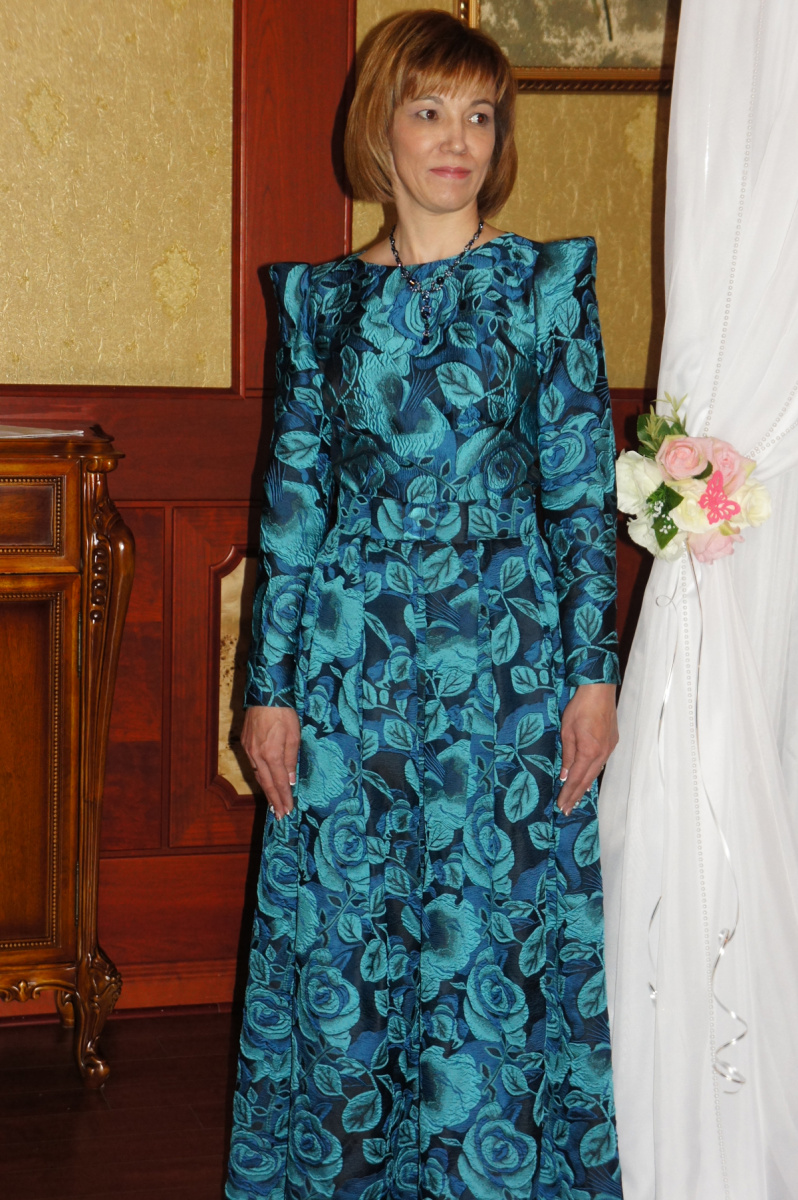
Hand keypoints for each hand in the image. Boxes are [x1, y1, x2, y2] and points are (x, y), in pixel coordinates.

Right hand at [240, 705, 299, 819]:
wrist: (266, 694)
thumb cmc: (284, 713)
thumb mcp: (294, 736)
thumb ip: (291, 760)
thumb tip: (289, 780)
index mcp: (271, 754)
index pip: (279, 783)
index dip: (284, 798)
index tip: (288, 811)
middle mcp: (257, 756)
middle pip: (266, 783)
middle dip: (274, 800)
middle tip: (279, 815)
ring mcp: (249, 750)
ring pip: (258, 775)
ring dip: (266, 790)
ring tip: (273, 803)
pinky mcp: (245, 743)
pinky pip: (253, 765)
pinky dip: (260, 776)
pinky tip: (264, 781)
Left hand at [557, 683, 617, 814]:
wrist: (599, 691)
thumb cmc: (580, 709)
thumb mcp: (567, 731)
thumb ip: (568, 755)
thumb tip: (566, 776)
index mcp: (589, 752)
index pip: (577, 779)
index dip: (568, 794)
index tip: (562, 806)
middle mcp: (602, 754)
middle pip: (587, 780)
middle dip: (576, 796)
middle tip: (568, 810)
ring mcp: (609, 749)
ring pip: (595, 773)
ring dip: (585, 787)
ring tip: (576, 800)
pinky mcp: (612, 742)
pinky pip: (601, 764)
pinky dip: (593, 774)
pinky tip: (588, 779)